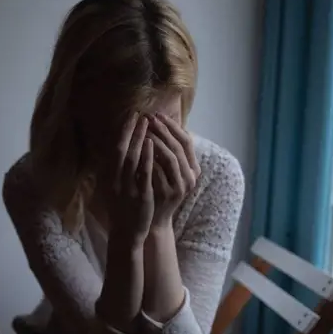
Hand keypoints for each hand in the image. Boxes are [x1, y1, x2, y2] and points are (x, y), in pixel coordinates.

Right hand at [105, 114, 154, 245]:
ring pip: (131, 158)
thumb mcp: (112, 187)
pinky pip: (143, 173)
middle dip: (129, 130)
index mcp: (107, 177)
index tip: (130, 116)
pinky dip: (146, 157)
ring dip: (138, 139)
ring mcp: (126, 188)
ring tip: (146, 123)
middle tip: (138, 113)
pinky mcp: (139, 195)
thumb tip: (116, 148)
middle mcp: (114, 180)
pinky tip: (151, 144)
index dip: (121, 132)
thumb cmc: (120, 208)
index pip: (113, 149)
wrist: (125, 233)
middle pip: (120, 150)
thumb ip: (113, 169)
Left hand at [145, 114, 200, 228]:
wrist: (154, 219)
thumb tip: (159, 125)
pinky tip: (139, 148)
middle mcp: (190, 176)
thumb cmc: (158, 190)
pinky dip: (149, 158)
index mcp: (193, 168)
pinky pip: (159, 171)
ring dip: (157, 141)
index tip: (158, 114)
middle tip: (149, 118)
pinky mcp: (168, 193)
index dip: (172, 126)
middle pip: (179, 146)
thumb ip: (167, 152)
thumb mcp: (167, 172)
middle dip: (163, 130)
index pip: (187, 140)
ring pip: (170, 157)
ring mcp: (180, 186)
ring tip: (144, 130)